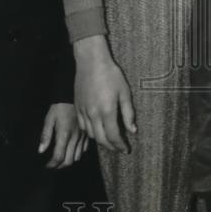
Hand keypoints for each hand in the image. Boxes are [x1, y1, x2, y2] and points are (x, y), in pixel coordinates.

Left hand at [39, 102, 87, 168]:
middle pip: (69, 160)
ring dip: (68, 161)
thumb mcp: (49, 119)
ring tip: (61, 159)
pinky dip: (77, 154)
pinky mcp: (86, 134)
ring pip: (77, 157)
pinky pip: (83, 149)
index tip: (47, 165)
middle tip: (53, 165)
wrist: (73, 96)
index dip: (52, 164)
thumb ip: (45, 136)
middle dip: (60, 166)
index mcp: (64, 134)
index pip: (59, 156)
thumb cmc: (59, 107)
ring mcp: (82, 136)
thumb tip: (41, 150)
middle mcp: (74, 137)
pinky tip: (71, 151)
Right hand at [73, 35, 136, 152]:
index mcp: (107, 111)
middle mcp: (93, 114)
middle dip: (111, 146)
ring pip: (91, 134)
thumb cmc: (111, 74)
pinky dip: (90, 132)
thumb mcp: (125, 92)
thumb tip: (133, 131)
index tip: (126, 149)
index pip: (113, 136)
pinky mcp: (78, 107)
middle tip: (119, 148)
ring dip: (100, 140)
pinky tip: (97, 129)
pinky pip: (83, 126)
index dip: (120, 145)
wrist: (91, 61)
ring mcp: (83, 111)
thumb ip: (128, 113)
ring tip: (109, 139)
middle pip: (101, 139)